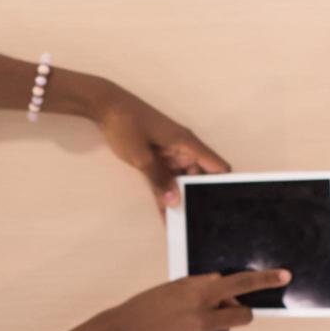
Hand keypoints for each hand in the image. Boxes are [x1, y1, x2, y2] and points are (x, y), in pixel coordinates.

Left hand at [93, 82, 231, 219]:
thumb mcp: (142, 156)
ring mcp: (169, 155)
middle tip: (200, 224)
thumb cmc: (126, 125)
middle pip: (200, 177)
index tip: (224, 207)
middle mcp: (183, 150)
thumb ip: (159, 180)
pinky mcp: (156, 159)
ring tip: (184, 225)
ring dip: (181, 199)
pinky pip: (165, 180)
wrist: (105, 106)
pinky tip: (165, 215)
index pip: (217, 166)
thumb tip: (175, 202)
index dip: (224, 185)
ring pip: (182, 181)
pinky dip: (165, 194)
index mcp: (187, 144)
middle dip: (201, 198)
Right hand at [94, 269, 290, 330]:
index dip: (265, 280)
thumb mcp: (176, 286)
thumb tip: (231, 293)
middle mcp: (204, 320)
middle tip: (215, 310)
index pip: (240, 285)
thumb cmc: (149, 305)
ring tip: (183, 327)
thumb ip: (205, 286)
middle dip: (236, 312)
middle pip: (243, 316)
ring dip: (212, 328)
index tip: (285, 276)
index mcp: (198, 295)